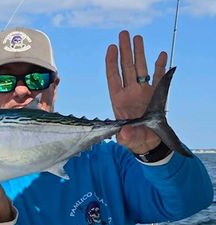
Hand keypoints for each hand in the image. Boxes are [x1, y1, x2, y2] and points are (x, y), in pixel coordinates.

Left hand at [105, 30, 167, 153]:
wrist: (149, 142)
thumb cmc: (135, 140)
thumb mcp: (128, 140)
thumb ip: (125, 137)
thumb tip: (124, 133)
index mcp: (119, 100)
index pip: (113, 77)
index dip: (112, 62)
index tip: (112, 47)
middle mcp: (130, 92)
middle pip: (126, 67)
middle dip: (125, 50)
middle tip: (123, 34)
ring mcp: (143, 91)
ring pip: (141, 68)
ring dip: (139, 53)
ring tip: (137, 37)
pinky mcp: (157, 94)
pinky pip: (159, 77)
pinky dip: (160, 66)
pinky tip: (160, 54)